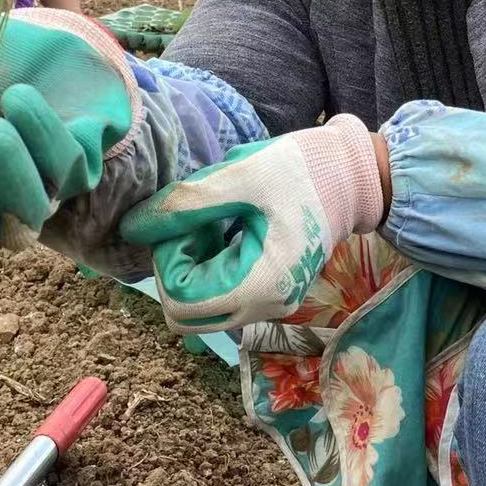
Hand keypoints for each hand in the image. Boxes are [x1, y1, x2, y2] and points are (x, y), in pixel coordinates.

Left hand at [119, 115, 385, 333]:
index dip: (169, 260)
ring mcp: (267, 305)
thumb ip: (186, 202)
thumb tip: (132, 227)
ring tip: (214, 220)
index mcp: (260, 285)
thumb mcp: (242, 175)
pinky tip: (225, 227)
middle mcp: (264, 308)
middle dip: (176, 268)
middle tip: (196, 223)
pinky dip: (210, 265)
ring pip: (199, 308)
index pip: (180, 302)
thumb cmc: (303, 169)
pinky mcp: (267, 293)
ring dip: (192, 266)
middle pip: (185, 315)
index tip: (188, 222)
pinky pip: (220, 295)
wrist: (354, 173)